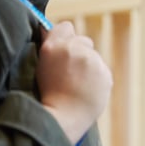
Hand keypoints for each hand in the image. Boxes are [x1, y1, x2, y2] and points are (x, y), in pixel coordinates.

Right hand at [36, 21, 112, 144]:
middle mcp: (75, 49)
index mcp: (54, 46)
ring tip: (77, 83)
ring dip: (87, 64)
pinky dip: (97, 77)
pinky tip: (86, 89)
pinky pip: (101, 70)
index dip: (63, 37)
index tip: (61, 48)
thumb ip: (48, 45)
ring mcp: (93, 61)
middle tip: (69, 70)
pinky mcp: (106, 74)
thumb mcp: (39, 66)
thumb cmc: (46, 95)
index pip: (65, 27)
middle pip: (82, 40)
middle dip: (77, 51)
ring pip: (93, 56)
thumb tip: (46, 28)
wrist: (63, 118)